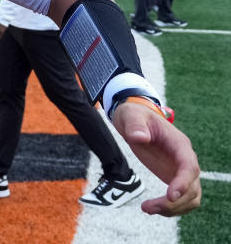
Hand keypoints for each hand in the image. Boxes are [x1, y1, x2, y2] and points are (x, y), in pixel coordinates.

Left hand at [112, 102, 201, 216]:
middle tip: (148, 207)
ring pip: (191, 197)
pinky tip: (152, 208)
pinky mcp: (174, 177)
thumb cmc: (135, 115)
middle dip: (174, 202)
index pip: (189, 166)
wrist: (135, 118)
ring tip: (147, 209)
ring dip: (174, 209)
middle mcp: (185, 159)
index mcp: (179, 144)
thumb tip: (139, 138)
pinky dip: (171, 208)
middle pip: (193, 187)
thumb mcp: (131, 116)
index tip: (170, 196)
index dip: (184, 182)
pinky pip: (182, 198)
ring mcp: (181, 170)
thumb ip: (135, 126)